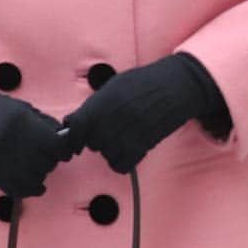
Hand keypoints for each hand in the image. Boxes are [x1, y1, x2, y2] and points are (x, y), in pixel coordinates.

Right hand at [0, 77, 70, 196]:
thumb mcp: (22, 107)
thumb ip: (44, 123)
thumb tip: (64, 138)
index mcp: (21, 122)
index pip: (55, 145)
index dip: (64, 149)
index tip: (64, 149)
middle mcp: (11, 142)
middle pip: (46, 163)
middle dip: (52, 161)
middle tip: (49, 156)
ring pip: (33, 178)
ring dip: (41, 175)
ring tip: (39, 167)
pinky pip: (15, 189)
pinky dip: (29, 190)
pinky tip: (36, 186)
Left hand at [63, 53, 226, 173]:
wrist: (175, 86)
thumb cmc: (145, 82)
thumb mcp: (115, 85)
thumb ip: (94, 105)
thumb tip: (73, 122)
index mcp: (102, 102)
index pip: (74, 128)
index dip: (71, 137)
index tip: (74, 142)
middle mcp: (112, 119)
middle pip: (91, 142)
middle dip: (96, 138)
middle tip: (111, 128)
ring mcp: (127, 133)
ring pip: (106, 154)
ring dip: (111, 149)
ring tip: (124, 135)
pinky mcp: (142, 145)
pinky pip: (121, 165)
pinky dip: (122, 161)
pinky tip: (129, 149)